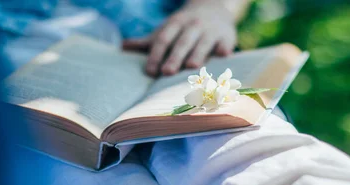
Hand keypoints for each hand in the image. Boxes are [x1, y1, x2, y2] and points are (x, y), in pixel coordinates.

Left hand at [123, 1, 237, 75]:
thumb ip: (148, 42)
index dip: (156, 54)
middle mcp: (193, 26)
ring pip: (203, 43)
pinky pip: (225, 43)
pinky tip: (222, 57)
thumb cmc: (184, 27)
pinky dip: (223, 49)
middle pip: (182, 42)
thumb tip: (122, 48)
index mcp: (176, 24)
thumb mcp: (167, 30)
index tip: (150, 71)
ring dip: (198, 53)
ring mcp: (211, 31)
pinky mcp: (227, 37)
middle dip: (175, 57)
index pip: (164, 39)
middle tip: (166, 72)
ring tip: (192, 67)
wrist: (214, 8)